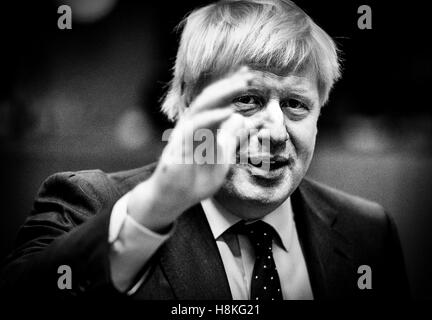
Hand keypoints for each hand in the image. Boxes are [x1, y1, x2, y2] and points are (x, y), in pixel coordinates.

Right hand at [127, 67, 254, 230]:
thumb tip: (242, 119)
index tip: (250, 76)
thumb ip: (231, 139)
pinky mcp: (179, 146)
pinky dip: (212, 117)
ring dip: (223, 93)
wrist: (173, 200)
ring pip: (202, 106)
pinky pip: (195, 127)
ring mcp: (184, 134)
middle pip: (211, 98)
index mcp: (203, 128)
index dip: (232, 88)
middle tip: (249, 74)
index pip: (217, 102)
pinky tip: (229, 112)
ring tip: (242, 84)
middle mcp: (193, 126)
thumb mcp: (222, 158)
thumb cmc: (194, 181)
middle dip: (230, 85)